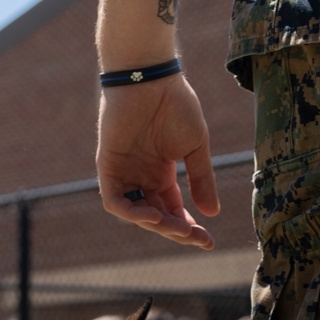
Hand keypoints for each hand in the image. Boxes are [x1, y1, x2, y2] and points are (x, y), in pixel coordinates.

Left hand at [96, 74, 218, 249]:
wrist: (152, 78)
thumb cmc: (175, 105)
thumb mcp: (195, 148)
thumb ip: (201, 180)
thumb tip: (211, 213)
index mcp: (161, 173)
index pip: (172, 209)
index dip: (188, 227)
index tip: (207, 241)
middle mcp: (140, 177)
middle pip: (156, 216)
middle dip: (176, 231)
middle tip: (197, 238)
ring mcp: (124, 174)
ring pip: (136, 213)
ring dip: (157, 225)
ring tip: (179, 230)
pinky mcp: (108, 168)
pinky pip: (115, 202)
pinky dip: (133, 213)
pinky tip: (155, 215)